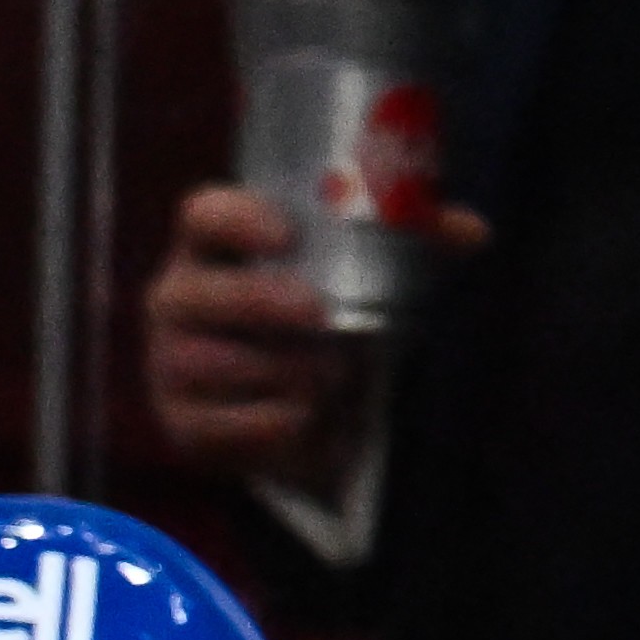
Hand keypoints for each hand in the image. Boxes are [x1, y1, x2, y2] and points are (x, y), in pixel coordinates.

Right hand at [138, 179, 471, 480]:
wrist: (299, 406)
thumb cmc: (326, 316)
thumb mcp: (367, 272)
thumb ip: (410, 243)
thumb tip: (470, 232)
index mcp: (218, 247)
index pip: (203, 216)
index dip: (236, 220)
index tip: (287, 234)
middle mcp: (178, 299)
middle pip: (192, 294)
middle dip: (255, 303)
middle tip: (318, 313)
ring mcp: (169, 363)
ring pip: (196, 363)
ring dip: (267, 369)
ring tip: (327, 375)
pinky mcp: (179, 422)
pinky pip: (209, 424)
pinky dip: (262, 423)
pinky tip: (305, 416)